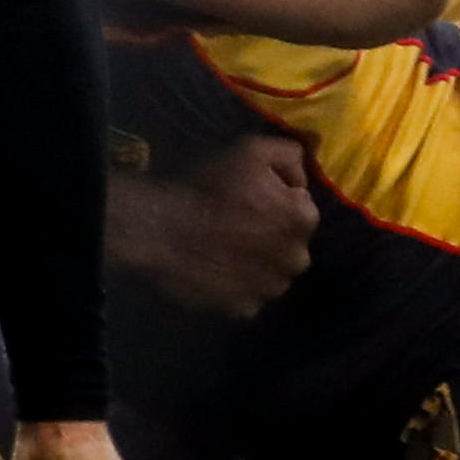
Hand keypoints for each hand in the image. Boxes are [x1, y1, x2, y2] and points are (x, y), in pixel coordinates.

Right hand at [107, 136, 318, 319]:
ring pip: (270, 272)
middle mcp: (296, 259)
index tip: (246, 196)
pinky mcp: (243, 310)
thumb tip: (303, 173)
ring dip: (255, 263)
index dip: (273, 199)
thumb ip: (290, 154)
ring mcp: (269, 289)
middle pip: (288, 244)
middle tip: (233, 225)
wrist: (156, 229)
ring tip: (220, 250)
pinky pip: (247, 296)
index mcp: (303, 219)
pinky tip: (213, 270)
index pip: (299, 206)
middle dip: (269, 235)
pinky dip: (235, 286)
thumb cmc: (204, 187)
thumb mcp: (250, 149)